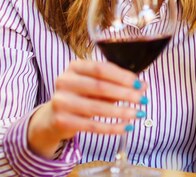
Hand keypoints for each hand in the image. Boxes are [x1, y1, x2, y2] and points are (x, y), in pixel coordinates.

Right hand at [27, 59, 145, 157]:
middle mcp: (65, 81)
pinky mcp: (62, 121)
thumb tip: (142, 86)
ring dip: (122, 111)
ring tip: (138, 114)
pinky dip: (112, 127)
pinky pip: (92, 126)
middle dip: (125, 94)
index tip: (140, 84)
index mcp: (74, 67)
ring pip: (97, 107)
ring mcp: (61, 101)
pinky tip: (126, 127)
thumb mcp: (94, 85)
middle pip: (100, 87)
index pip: (101, 69)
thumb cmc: (80, 96)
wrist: (53, 117)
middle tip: (143, 99)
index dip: (123, 76)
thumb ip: (116, 84)